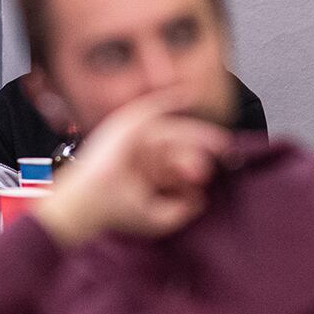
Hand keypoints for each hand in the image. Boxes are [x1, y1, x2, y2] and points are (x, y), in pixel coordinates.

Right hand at [33, 90, 230, 248]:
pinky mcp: (126, 125)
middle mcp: (140, 151)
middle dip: (202, 147)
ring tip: (219, 142)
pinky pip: (152, 107)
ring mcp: (132, 136)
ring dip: (195, 134)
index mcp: (145, 170)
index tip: (224, 163)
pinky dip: (171, 99)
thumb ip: (181, 210)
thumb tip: (201, 198)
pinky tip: (192, 95)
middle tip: (225, 151)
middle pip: (178, 143)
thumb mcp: (157, 218)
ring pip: (172, 131)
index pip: (178, 160)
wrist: (88, 204)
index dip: (200, 161)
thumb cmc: (114, 211)